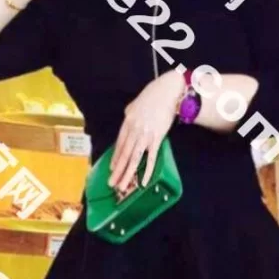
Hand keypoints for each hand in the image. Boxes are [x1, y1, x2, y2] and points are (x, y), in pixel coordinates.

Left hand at [109, 70, 183, 192]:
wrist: (167, 92)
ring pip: (134, 159)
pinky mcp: (157, 139)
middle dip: (117, 171)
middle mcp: (134, 131)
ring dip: (127, 174)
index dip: (115, 158)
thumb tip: (128, 122)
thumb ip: (129, 115)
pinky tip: (143, 181)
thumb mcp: (134, 104)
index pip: (119, 144)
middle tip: (112, 184)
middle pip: (124, 155)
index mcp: (127, 123)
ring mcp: (145, 136)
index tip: (111, 169)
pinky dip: (147, 171)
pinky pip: (151, 158)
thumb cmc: (152, 96)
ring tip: (122, 186)